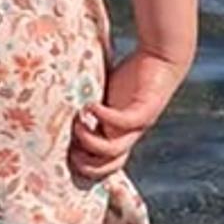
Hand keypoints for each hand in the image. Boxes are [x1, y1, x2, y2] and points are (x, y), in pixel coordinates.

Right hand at [73, 48, 184, 182]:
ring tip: (78, 122)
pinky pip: (123, 122)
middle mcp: (130, 134)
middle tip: (69, 147)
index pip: (105, 164)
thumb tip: (62, 105)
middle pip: (110, 165)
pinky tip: (90, 104)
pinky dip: (103, 116)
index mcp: (119, 134)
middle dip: (86, 164)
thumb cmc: (132, 75)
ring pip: (114, 150)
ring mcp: (139, 125)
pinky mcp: (145, 110)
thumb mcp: (107, 95)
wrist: (161, 57)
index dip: (86, 167)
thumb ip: (91, 106)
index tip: (66, 152)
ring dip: (90, 141)